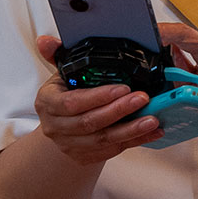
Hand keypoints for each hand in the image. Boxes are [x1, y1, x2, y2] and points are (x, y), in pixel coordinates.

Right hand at [30, 35, 160, 165]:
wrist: (61, 125)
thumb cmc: (65, 94)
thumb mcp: (61, 72)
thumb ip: (57, 55)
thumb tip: (45, 40)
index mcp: (47, 103)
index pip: (72, 103)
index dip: (98, 97)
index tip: (123, 88)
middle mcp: (54, 127)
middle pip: (90, 122)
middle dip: (119, 111)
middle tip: (143, 99)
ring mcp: (68, 145)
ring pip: (103, 140)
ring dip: (131, 130)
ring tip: (152, 119)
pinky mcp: (83, 158)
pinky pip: (112, 151)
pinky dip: (134, 141)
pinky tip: (151, 132)